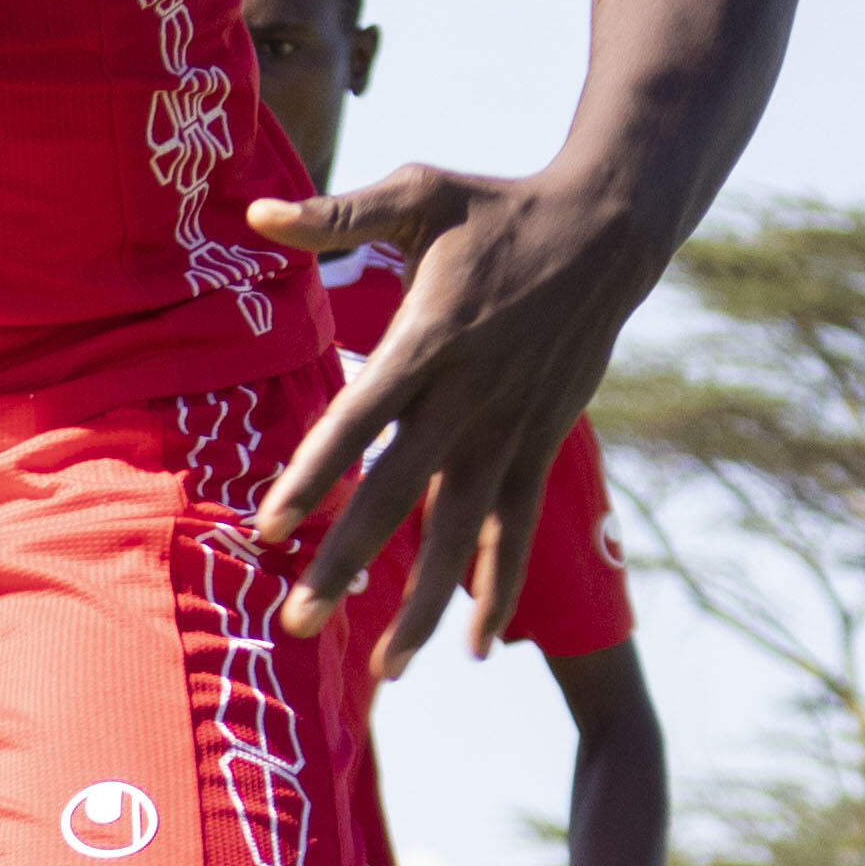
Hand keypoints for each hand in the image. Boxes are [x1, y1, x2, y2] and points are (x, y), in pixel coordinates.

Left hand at [246, 162, 662, 677]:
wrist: (608, 232)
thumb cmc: (497, 210)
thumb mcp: (419, 193)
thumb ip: (336, 214)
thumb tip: (256, 212)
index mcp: (426, 343)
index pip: (356, 421)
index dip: (314, 476)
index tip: (269, 528)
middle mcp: (467, 400)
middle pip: (398, 496)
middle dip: (348, 565)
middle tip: (300, 624)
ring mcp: (509, 431)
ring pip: (460, 535)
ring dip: (424, 606)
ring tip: (385, 672)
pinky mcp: (540, 447)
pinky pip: (514, 531)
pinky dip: (497, 589)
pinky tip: (477, 647)